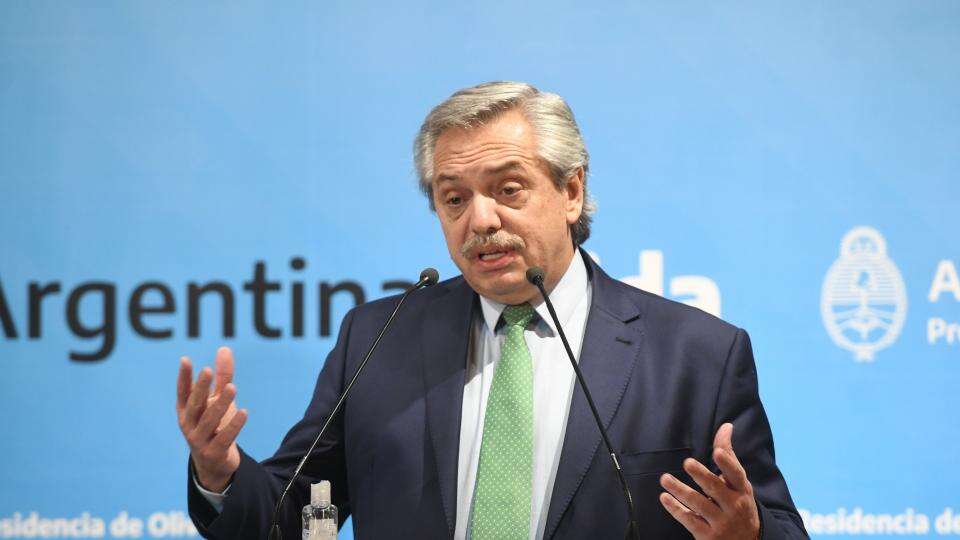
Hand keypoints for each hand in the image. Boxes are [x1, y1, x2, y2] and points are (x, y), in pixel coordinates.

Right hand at [176, 346, 247, 492]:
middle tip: (208, 370)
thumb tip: (224, 349)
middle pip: (194, 404)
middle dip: (200, 388)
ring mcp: (199, 440)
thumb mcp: (218, 400)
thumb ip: (222, 377)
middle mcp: (189, 425)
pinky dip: (234, 426)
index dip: (184, 377)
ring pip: (209, 420)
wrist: (214, 463)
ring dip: (221, 404)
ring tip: (233, 387)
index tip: (185, 360)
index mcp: (186, 411)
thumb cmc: (214, 425)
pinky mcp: (213, 452)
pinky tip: (244, 412)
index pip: (183, 392)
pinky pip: (224, 438)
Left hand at [659, 423, 760, 539]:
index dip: (727, 463)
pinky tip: (664, 497)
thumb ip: (729, 455)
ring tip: (664, 478)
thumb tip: (726, 426)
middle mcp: (733, 506)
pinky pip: (690, 520)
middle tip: (688, 462)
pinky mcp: (708, 535)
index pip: (736, 475)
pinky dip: (676, 509)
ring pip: (698, 504)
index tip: (717, 452)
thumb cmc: (738, 503)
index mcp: (741, 490)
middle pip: (715, 488)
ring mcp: (721, 522)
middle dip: (702, 475)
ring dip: (680, 490)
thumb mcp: (739, 482)